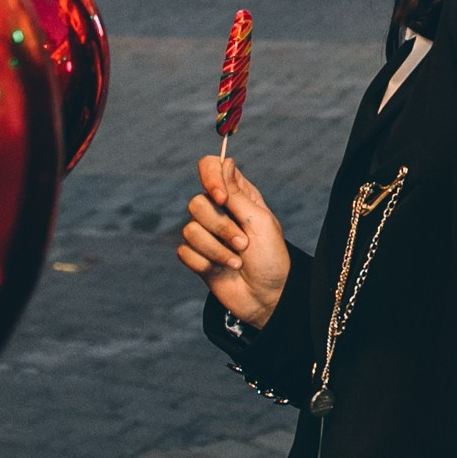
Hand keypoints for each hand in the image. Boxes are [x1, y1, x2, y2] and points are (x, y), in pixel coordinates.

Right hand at [176, 154, 289, 330]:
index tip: (221, 197)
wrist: (267, 296)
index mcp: (237, 195)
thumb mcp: (259, 221)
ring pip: (189, 230)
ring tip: (237, 261)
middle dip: (220, 227)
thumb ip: (237, 193)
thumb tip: (224, 161)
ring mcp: (206, 234)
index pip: (210, 167)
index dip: (209, 177)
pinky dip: (206, 263)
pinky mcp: (197, 257)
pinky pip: (185, 252)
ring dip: (217, 250)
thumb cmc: (271, 257)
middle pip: (196, 203)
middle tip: (243, 243)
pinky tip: (223, 270)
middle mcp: (218, 211)